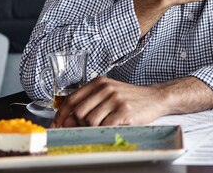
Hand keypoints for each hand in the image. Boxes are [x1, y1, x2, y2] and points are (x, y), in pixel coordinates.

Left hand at [51, 77, 166, 126]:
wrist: (155, 97)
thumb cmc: (130, 98)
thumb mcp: (109, 94)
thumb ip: (89, 104)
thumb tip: (66, 120)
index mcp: (99, 82)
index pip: (72, 99)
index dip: (61, 114)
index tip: (57, 125)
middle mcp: (106, 88)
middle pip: (79, 113)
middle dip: (81, 124)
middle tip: (92, 125)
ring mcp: (115, 99)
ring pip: (90, 121)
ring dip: (96, 127)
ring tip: (107, 123)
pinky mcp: (124, 111)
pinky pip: (104, 126)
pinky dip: (106, 129)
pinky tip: (114, 125)